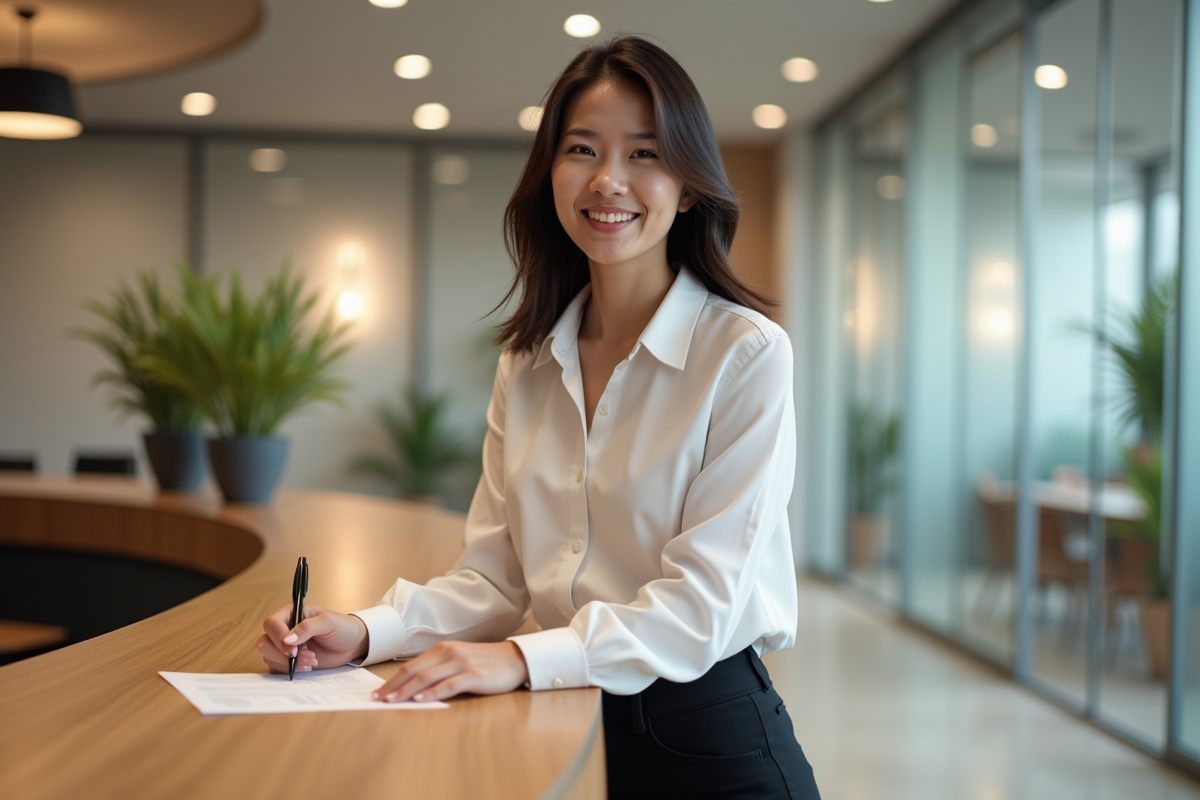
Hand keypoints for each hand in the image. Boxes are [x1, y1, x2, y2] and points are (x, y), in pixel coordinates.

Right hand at [255, 604, 368, 673]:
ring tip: (312, 660)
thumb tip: (287, 639)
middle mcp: (283, 629)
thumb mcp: (328, 622)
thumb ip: (307, 627)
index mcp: (290, 614)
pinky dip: (290, 671)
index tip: (294, 648)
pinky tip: (308, 666)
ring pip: (268, 656)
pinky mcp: (287, 661)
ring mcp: (283, 646)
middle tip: (307, 655)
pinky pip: (276, 668)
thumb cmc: (342, 627)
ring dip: (289, 663)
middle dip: (284, 653)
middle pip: (265, 642)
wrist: (352, 644)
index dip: (278, 636)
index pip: (271, 623)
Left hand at [373, 641, 529, 702]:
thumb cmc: (486, 662)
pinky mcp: (474, 675)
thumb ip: (440, 668)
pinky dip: (432, 693)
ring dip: (407, 691)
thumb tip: (413, 686)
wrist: (516, 659)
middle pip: (415, 671)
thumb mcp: (460, 659)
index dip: (393, 679)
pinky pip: (448, 685)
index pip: (411, 665)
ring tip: (392, 701)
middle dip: (394, 686)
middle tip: (378, 699)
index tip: (378, 691)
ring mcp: (462, 663)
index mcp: (443, 648)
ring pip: (427, 678)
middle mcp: (450, 652)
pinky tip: (420, 700)